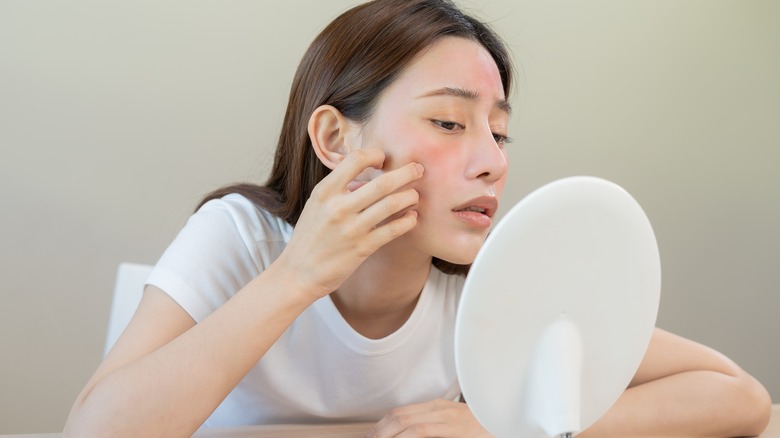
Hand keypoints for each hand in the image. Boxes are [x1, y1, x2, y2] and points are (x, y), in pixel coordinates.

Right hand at [276, 148, 422, 298]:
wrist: (298, 272)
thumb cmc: (310, 235)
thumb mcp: (316, 204)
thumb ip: (338, 188)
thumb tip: (367, 173)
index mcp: (325, 192)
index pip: (356, 160)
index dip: (376, 155)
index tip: (384, 159)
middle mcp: (338, 207)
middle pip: (382, 182)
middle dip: (407, 172)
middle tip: (418, 169)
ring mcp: (351, 229)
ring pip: (392, 204)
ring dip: (410, 196)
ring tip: (415, 195)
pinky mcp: (362, 248)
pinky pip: (393, 230)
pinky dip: (408, 221)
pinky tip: (412, 217)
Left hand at [366, 399, 492, 437]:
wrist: (507, 423)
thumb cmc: (481, 427)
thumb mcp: (452, 424)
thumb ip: (432, 426)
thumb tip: (408, 433)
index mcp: (437, 407)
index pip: (400, 413)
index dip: (381, 425)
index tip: (371, 436)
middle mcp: (441, 410)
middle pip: (400, 417)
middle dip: (380, 432)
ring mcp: (450, 421)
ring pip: (411, 427)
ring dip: (390, 436)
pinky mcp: (458, 431)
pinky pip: (425, 433)